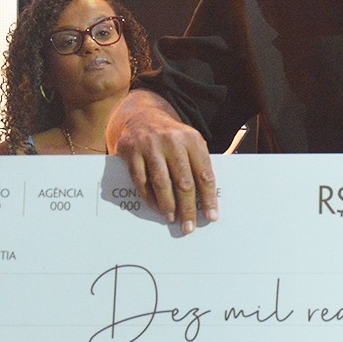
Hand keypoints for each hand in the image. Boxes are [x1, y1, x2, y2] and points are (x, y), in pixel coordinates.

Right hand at [107, 89, 216, 233]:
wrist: (143, 116)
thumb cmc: (172, 137)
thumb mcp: (190, 142)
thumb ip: (198, 165)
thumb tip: (207, 200)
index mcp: (192, 140)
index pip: (204, 174)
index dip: (208, 198)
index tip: (211, 216)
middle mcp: (172, 141)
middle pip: (184, 182)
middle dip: (188, 208)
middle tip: (189, 226)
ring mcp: (150, 146)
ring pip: (162, 183)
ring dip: (168, 205)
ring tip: (172, 218)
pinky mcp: (131, 151)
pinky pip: (141, 180)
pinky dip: (149, 197)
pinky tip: (156, 207)